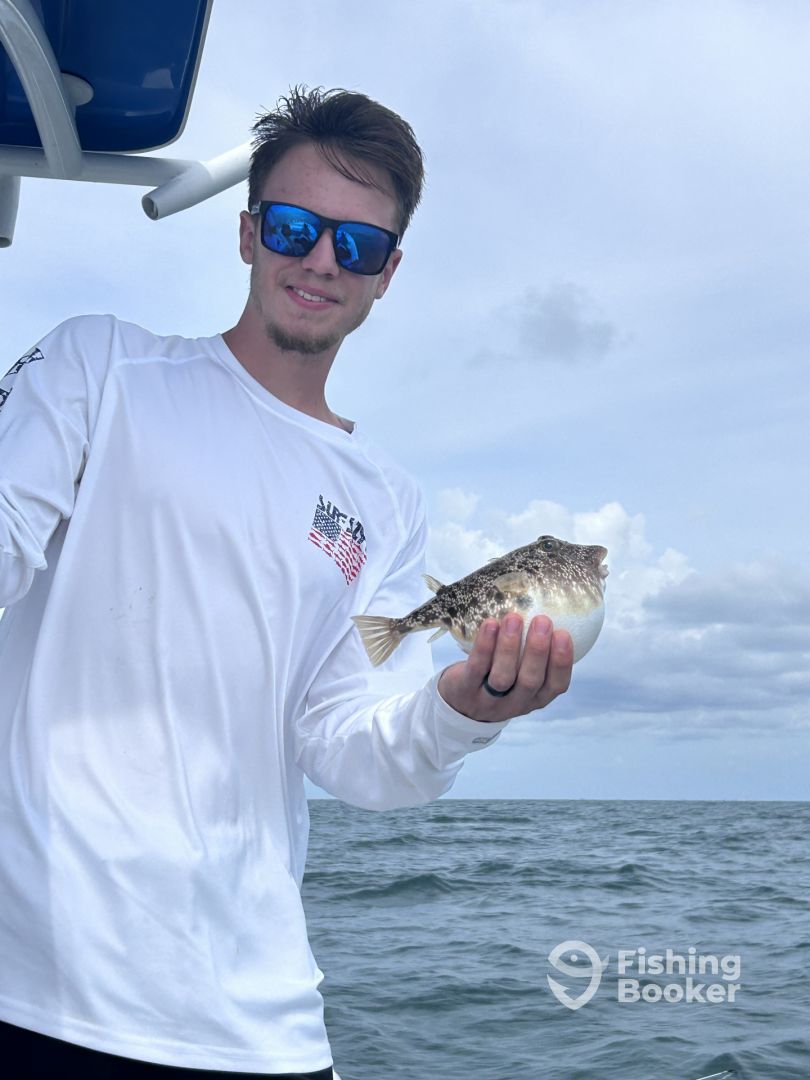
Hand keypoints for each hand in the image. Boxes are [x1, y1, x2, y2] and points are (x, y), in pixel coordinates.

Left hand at [437, 613, 572, 722]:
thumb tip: (548, 607)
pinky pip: (477, 668)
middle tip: (542, 621)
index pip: (556, 685)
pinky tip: (490, 625)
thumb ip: (534, 652)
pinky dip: (485, 646)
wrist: (459, 704)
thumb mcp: (521, 673)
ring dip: (509, 647)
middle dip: (538, 650)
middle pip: (530, 681)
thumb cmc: (499, 676)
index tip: (563, 634)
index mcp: (537, 697)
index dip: (562, 662)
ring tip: (514, 618)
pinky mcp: (466, 691)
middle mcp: (516, 703)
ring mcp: (489, 700)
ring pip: (503, 677)